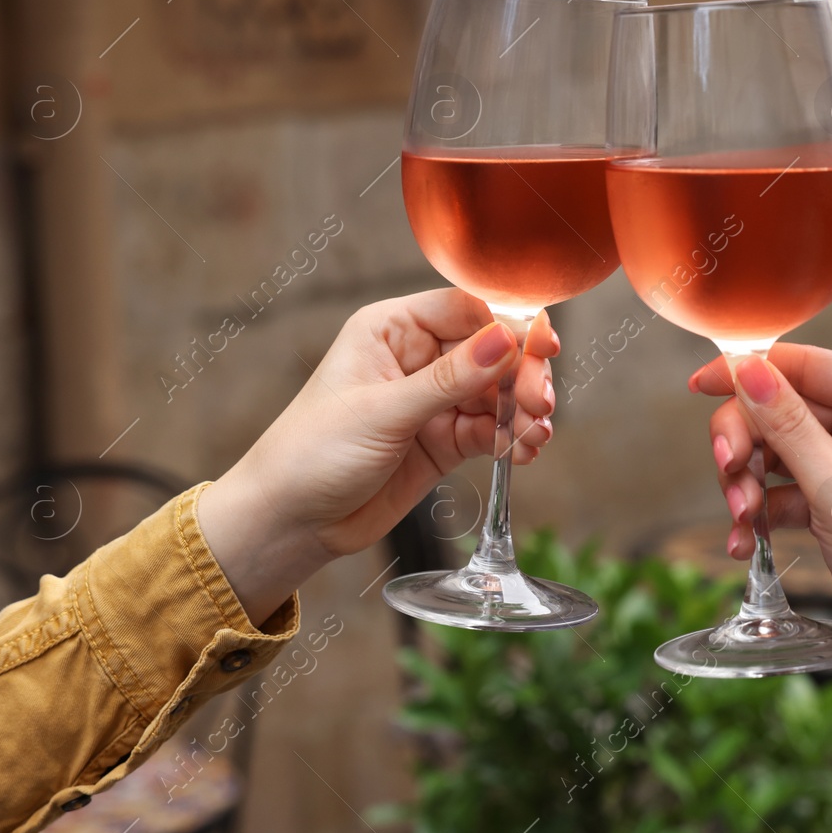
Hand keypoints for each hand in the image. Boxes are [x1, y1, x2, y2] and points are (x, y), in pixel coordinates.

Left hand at [200, 289, 559, 623]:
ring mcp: (431, 401)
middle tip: (538, 403)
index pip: (466, 309)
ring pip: (496, 393)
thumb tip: (507, 338)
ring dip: (521, 410)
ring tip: (535, 434)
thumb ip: (450, 378)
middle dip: (520, 375)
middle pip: (491, 350)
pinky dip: (511, 438)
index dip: (509, 325)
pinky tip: (523, 451)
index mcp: (391, 330)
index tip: (542, 348)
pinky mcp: (442, 440)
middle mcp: (415, 358)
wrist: (289, 523)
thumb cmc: (311, 454)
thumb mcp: (383, 412)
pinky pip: (489, 430)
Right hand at [692, 345, 831, 659]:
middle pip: (780, 406)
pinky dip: (759, 508)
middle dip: (746, 442)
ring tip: (743, 519)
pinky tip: (747, 537)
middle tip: (729, 471)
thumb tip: (750, 371)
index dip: (750, 371)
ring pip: (772, 445)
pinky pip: (779, 483)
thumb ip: (790, 428)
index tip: (703, 384)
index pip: (807, 365)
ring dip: (746, 481)